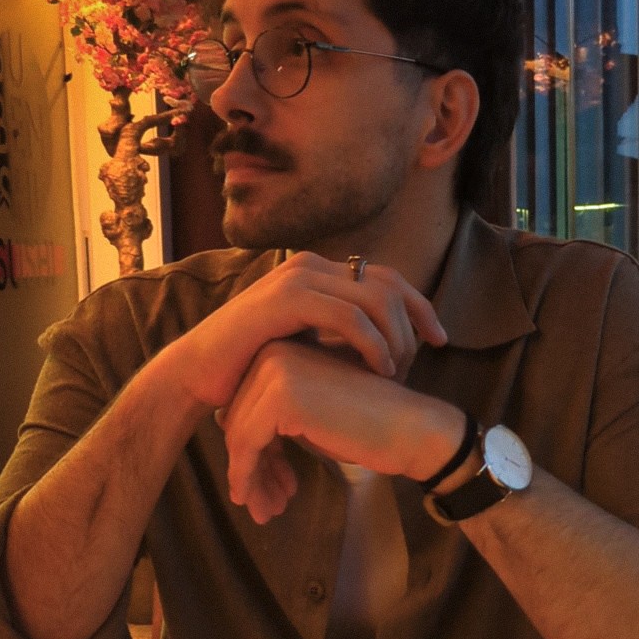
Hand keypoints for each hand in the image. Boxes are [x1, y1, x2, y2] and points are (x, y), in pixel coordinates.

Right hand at [157, 253, 446, 417]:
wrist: (199, 374)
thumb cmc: (252, 364)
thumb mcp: (306, 341)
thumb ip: (338, 332)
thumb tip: (384, 339)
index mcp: (318, 271)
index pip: (386, 277)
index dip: (420, 305)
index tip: (440, 339)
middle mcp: (311, 264)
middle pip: (389, 283)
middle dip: (416, 319)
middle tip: (425, 356)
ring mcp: (299, 278)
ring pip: (375, 299)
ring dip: (397, 336)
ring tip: (398, 369)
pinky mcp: (288, 299)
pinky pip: (350, 316)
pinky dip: (373, 343)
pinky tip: (379, 367)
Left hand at [219, 340, 465, 523]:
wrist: (409, 428)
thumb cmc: (366, 423)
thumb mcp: (309, 411)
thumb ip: (270, 412)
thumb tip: (220, 425)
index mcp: (283, 345)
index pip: (242, 402)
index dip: (251, 449)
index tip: (268, 483)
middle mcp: (275, 349)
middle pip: (235, 418)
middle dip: (247, 467)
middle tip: (262, 506)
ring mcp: (277, 369)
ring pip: (237, 434)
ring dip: (247, 478)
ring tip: (264, 511)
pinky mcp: (282, 395)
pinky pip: (246, 444)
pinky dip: (247, 477)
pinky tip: (261, 504)